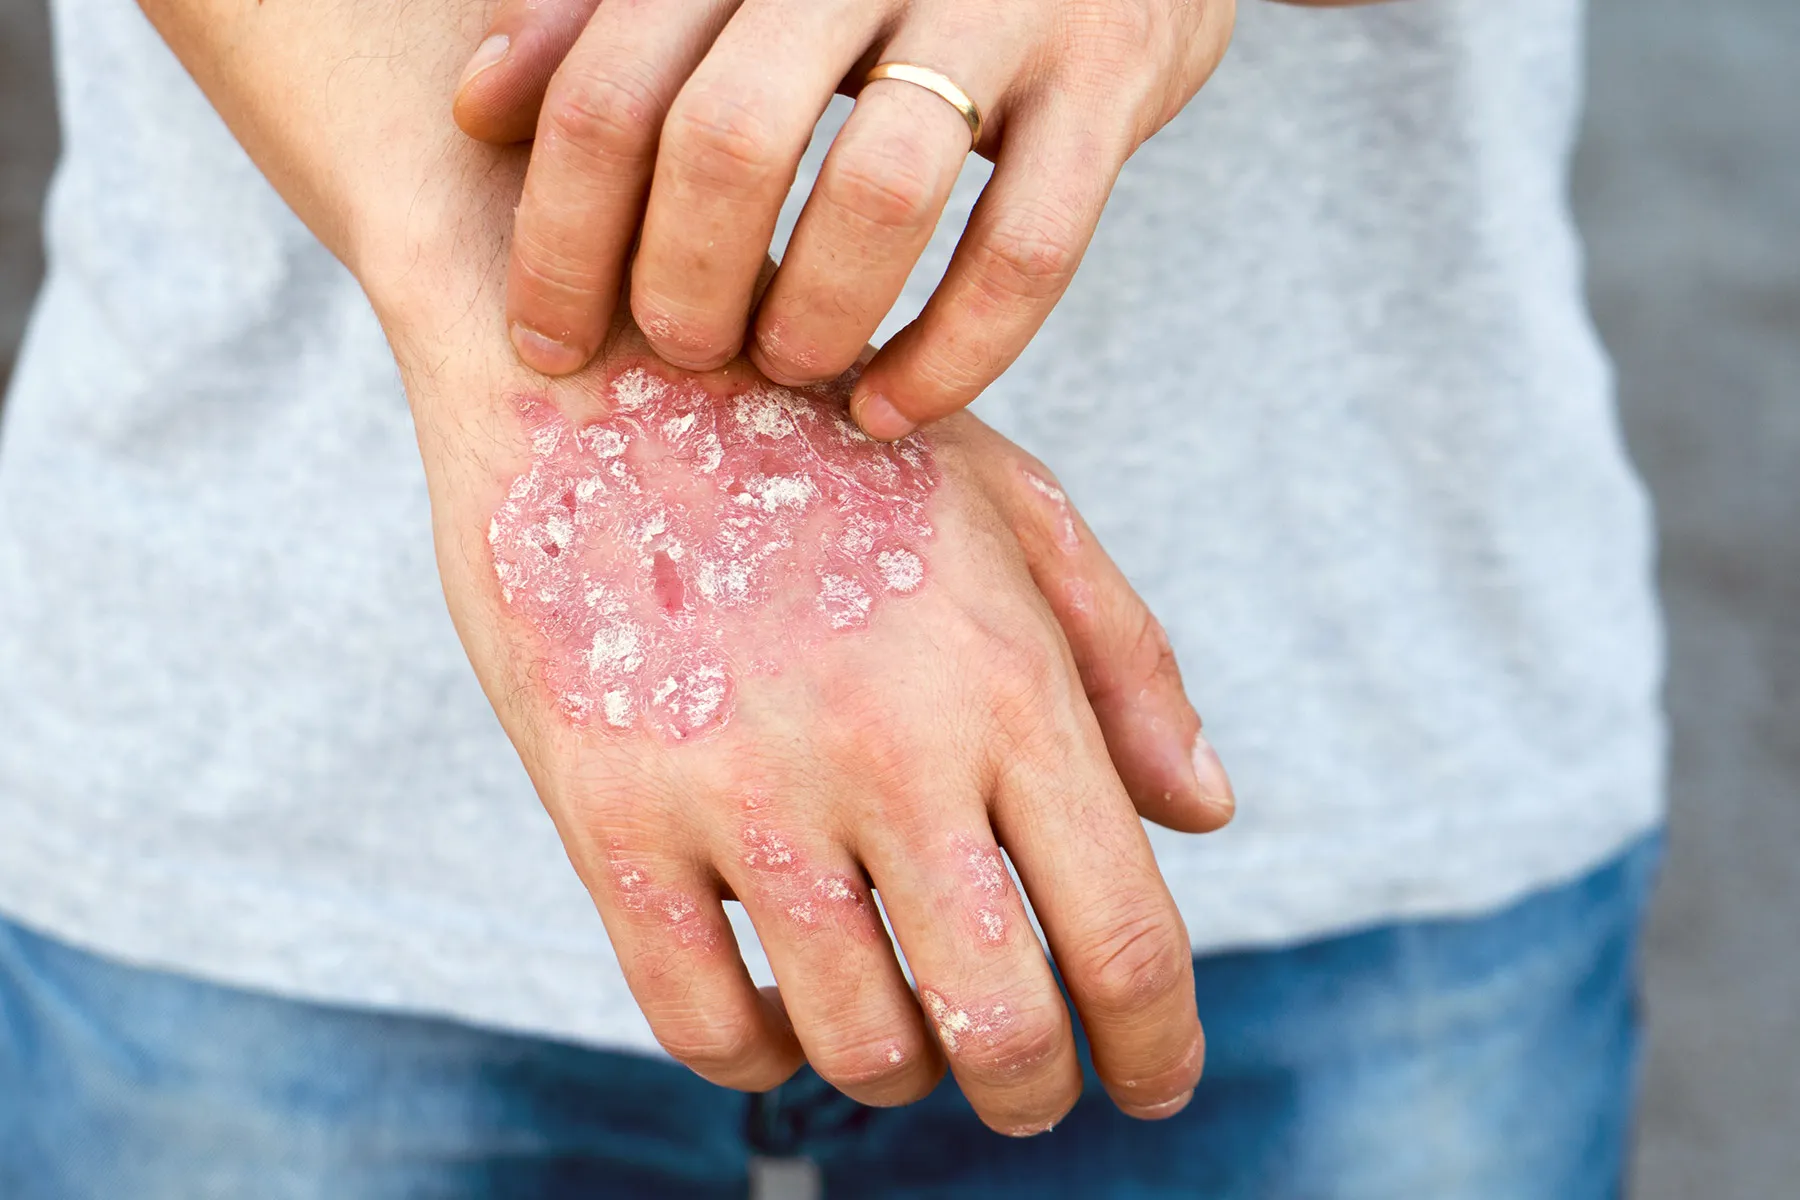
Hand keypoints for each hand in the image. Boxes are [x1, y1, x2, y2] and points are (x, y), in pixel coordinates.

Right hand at [408, 305, 1230, 1131]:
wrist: (598, 362)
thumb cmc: (828, 435)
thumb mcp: (1004, 503)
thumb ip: (1123, 663)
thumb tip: (1206, 819)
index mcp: (1007, 678)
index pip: (1125, 936)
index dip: (1160, 1046)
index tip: (1157, 1081)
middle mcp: (889, 750)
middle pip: (1004, 1023)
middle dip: (1037, 1089)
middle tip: (1033, 1085)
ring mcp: (740, 790)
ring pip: (857, 1044)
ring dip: (904, 1070)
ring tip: (908, 1030)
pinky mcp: (609, 813)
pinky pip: (700, 1021)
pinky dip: (763, 1058)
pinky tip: (786, 1014)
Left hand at [452, 0, 1234, 437]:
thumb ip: (615, 22)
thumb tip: (479, 105)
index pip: (611, 86)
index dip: (561, 232)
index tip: (546, 342)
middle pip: (730, 139)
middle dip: (685, 283)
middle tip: (684, 354)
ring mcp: (1001, 4)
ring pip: (880, 192)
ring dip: (814, 319)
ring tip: (791, 371)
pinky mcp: (1110, 78)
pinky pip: (1027, 249)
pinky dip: (955, 355)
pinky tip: (896, 408)